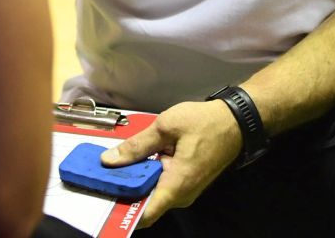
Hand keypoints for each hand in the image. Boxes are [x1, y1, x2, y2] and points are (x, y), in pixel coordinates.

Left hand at [101, 100, 242, 227]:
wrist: (235, 121)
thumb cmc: (204, 123)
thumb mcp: (166, 126)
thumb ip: (137, 145)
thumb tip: (108, 160)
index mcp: (176, 185)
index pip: (144, 214)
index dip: (120, 210)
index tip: (101, 198)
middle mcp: (181, 196)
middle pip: (145, 203)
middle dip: (122, 191)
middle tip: (99, 176)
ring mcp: (185, 191)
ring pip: (152, 193)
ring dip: (134, 182)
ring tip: (112, 166)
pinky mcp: (186, 183)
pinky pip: (161, 185)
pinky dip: (147, 176)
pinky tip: (134, 161)